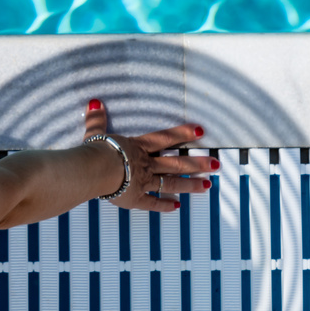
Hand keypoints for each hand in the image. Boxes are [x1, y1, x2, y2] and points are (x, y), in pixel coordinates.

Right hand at [83, 99, 216, 213]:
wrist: (93, 171)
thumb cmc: (94, 152)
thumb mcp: (95, 133)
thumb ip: (97, 119)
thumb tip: (94, 103)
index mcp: (138, 147)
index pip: (165, 138)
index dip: (183, 133)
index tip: (201, 131)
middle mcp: (146, 164)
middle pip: (176, 163)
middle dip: (197, 163)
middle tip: (216, 164)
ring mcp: (143, 182)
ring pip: (171, 183)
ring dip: (189, 184)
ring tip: (207, 185)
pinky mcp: (136, 199)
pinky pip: (153, 203)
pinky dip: (164, 205)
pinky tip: (177, 207)